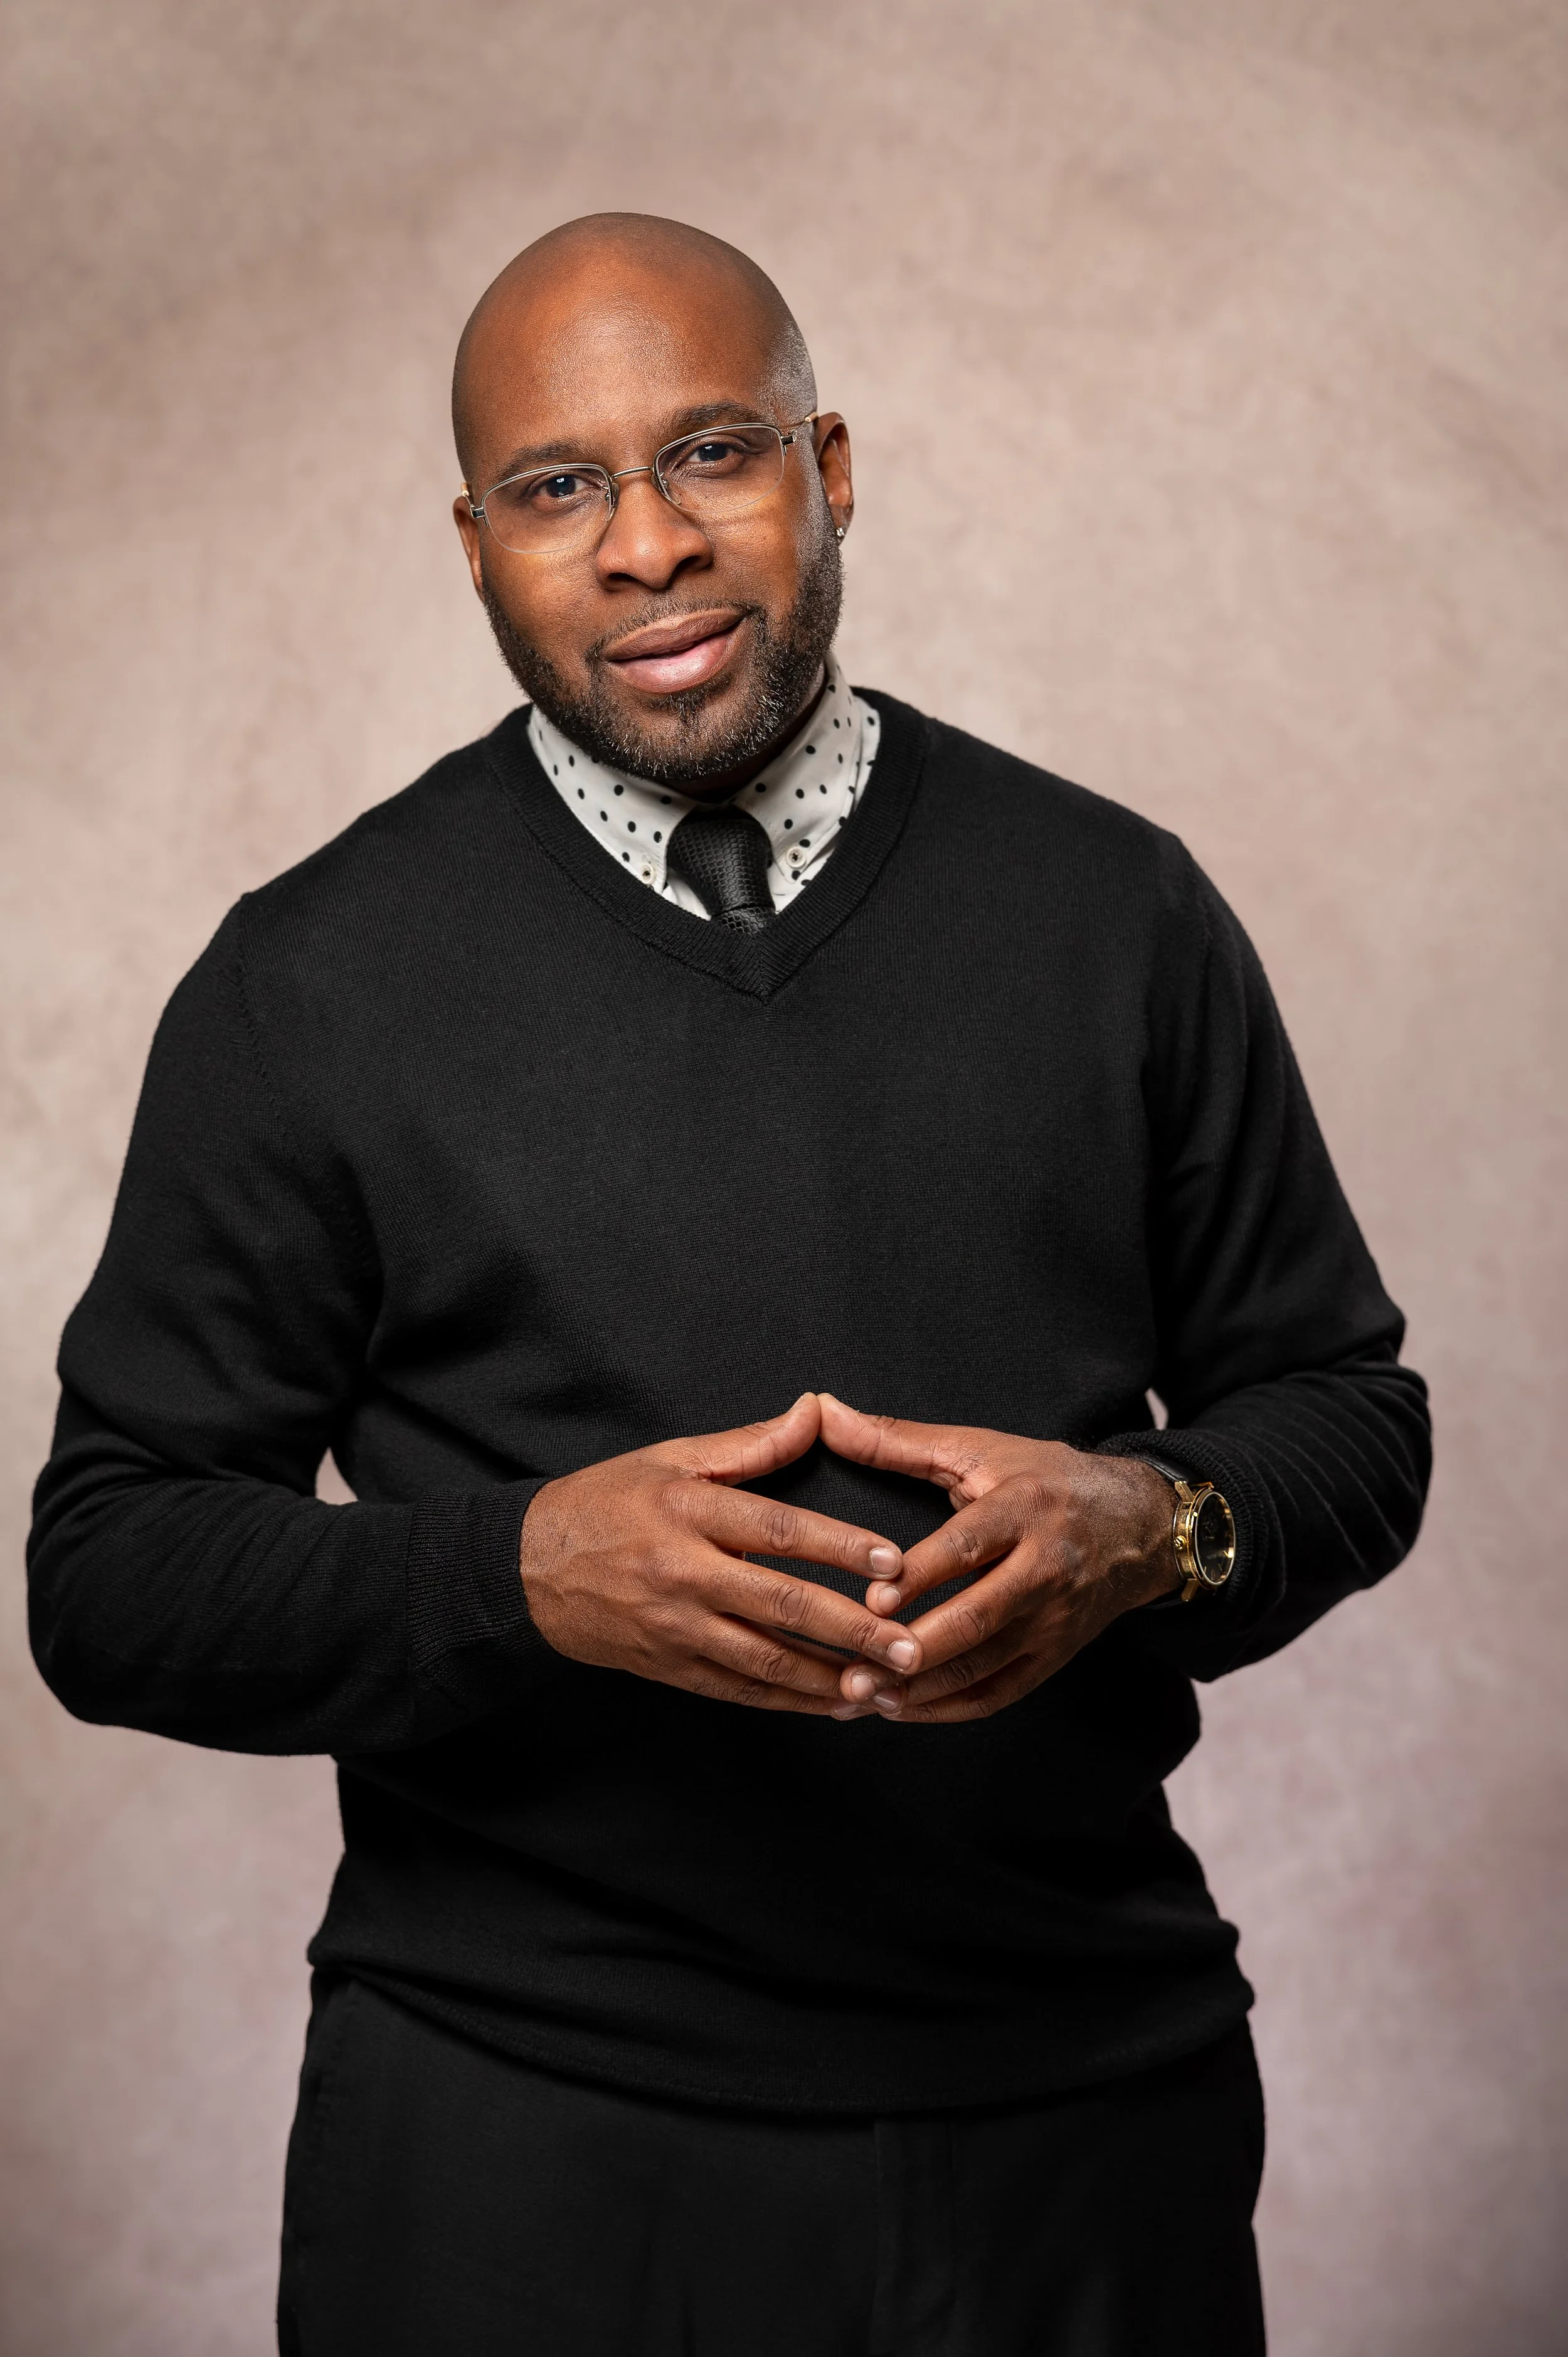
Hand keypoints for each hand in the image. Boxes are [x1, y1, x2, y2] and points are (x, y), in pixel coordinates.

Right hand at [520, 1393, 920, 1714]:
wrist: (528, 1569)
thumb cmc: (607, 1502)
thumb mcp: (671, 1457)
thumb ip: (752, 1443)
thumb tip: (817, 1409)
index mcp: (688, 1511)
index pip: (778, 1529)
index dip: (840, 1547)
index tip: (895, 1562)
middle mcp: (683, 1573)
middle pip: (783, 1605)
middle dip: (855, 1629)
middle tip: (913, 1644)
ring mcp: (676, 1628)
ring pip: (767, 1661)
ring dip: (833, 1678)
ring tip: (889, 1685)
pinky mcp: (671, 1668)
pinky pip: (741, 1691)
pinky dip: (793, 1701)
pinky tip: (837, 1704)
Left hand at [816, 1395, 1178, 1723]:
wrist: (1137, 1525)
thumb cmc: (1045, 1480)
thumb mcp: (979, 1449)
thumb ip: (896, 1439)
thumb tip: (822, 1409)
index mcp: (1024, 1508)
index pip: (970, 1544)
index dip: (922, 1574)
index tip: (872, 1601)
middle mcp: (1045, 1567)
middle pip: (980, 1616)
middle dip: (917, 1647)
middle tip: (857, 1667)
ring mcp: (1053, 1619)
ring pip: (986, 1665)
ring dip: (923, 1686)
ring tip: (864, 1693)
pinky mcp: (1054, 1655)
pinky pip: (1000, 1693)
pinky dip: (949, 1708)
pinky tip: (901, 1708)